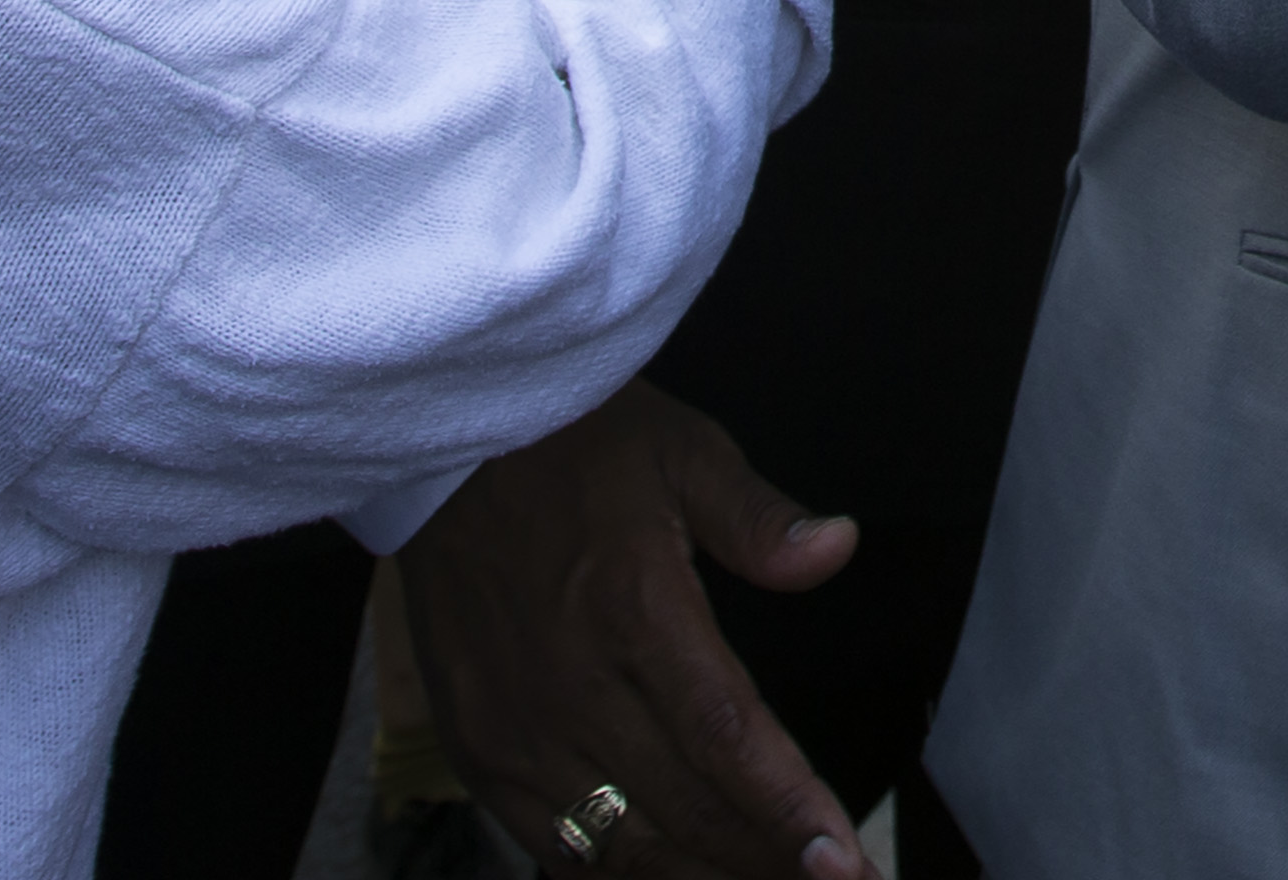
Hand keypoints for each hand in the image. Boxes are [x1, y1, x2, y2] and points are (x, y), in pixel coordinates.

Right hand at [397, 381, 870, 879]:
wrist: (443, 452)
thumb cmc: (574, 450)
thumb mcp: (682, 453)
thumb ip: (759, 519)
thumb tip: (837, 547)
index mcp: (636, 615)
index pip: (728, 738)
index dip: (790, 808)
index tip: (844, 862)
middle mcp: (574, 690)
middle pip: (687, 809)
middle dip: (768, 862)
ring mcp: (518, 732)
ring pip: (623, 846)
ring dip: (702, 878)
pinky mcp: (478, 753)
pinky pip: (553, 846)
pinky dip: (618, 875)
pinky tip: (676, 878)